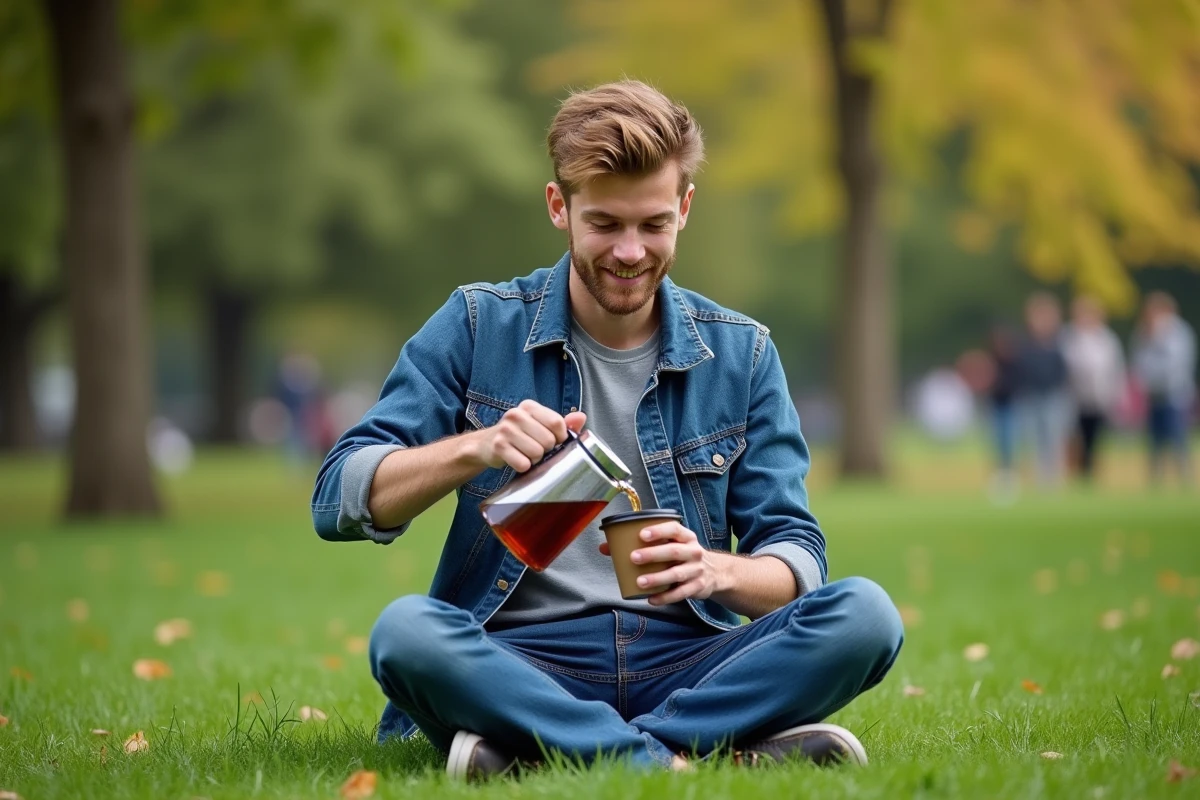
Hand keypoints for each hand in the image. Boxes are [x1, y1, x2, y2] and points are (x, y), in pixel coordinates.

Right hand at [472, 399, 585, 471]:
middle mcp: (516, 414)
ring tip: (525, 454)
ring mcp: (505, 430)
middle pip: (549, 440)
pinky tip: (517, 460)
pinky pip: (523, 464)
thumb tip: (581, 417)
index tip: (554, 441)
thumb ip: (562, 422)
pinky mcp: (498, 447)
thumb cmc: (518, 435)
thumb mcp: (539, 425)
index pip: (557, 423)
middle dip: (546, 450)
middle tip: (535, 448)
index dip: (560, 437)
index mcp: (529, 406)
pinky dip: (523, 467)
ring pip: (537, 454)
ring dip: (534, 459)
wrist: (485, 445)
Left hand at [600, 521, 721, 605]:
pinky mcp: (697, 587)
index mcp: (686, 537)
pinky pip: (680, 594)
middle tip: (634, 557)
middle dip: (653, 554)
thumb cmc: (683, 555)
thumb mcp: (670, 545)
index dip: (658, 530)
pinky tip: (650, 599)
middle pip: (673, 552)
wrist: (715, 573)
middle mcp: (694, 552)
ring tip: (639, 582)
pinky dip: (665, 597)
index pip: (674, 529)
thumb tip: (605, 547)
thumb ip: (642, 545)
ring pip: (676, 574)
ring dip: (657, 578)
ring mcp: (696, 570)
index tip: (642, 534)